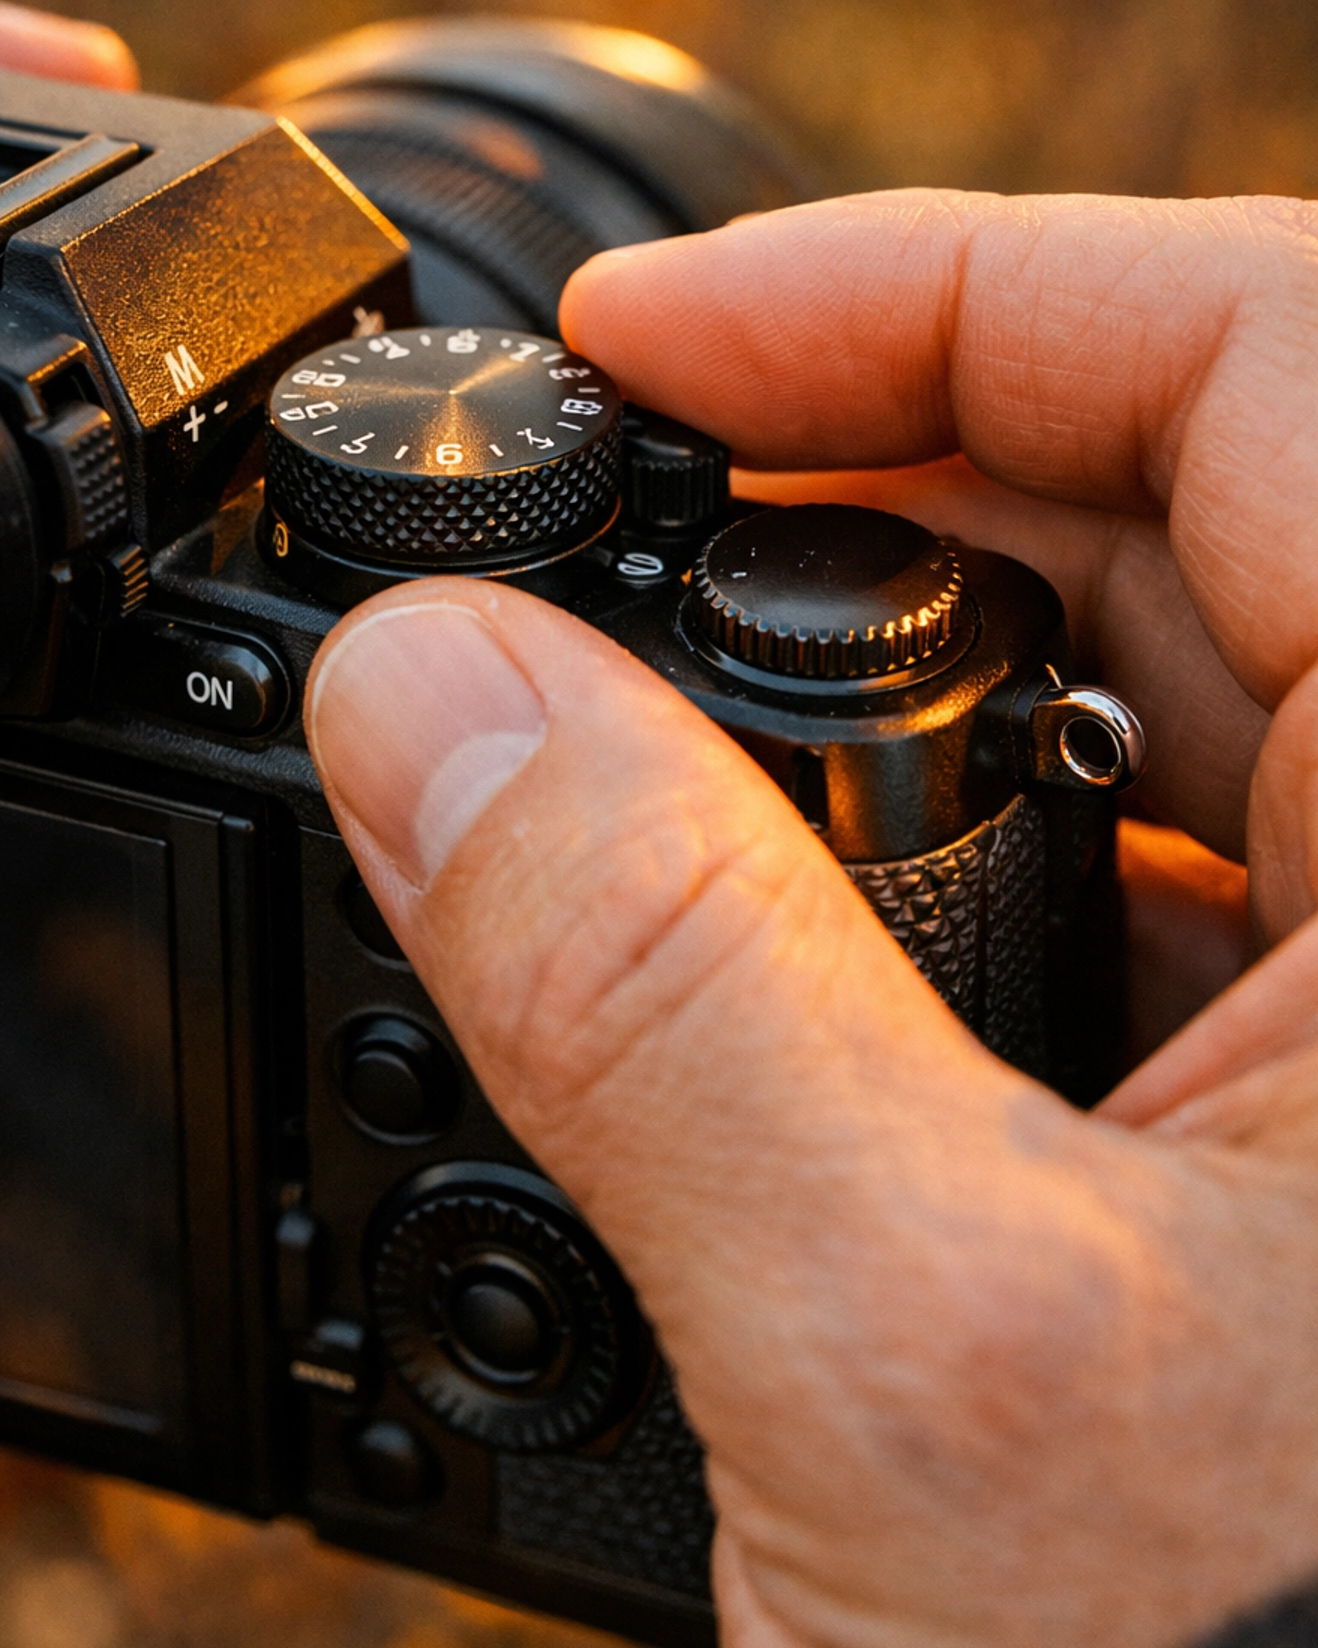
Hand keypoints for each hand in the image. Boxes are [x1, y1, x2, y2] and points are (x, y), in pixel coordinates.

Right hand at [305, 194, 1317, 1647]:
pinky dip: (899, 877)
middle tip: (588, 536)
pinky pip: (1112, 888)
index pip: (1266, 353)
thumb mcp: (914, 1365)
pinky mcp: (1303, 1141)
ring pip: (1130, 707)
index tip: (646, 333)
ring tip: (621, 742)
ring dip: (856, 697)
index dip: (936, 282)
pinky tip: (740, 949)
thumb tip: (418, 698)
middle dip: (861, 485)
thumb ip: (642, 983)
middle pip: (1173, 515)